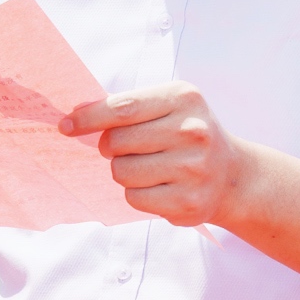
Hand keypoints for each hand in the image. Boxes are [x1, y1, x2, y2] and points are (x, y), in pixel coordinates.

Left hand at [64, 84, 259, 228]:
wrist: (233, 176)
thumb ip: (126, 107)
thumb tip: (75, 116)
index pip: (122, 108)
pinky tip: (161, 187)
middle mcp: (192, 132)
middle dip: (111, 148)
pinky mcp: (188, 202)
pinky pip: (134, 198)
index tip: (66, 125)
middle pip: (116, 142)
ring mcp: (193, 169)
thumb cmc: (188, 135)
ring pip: (122, 173)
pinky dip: (138, 194)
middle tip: (131, 149)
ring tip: (151, 168)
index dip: (88, 118)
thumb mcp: (168, 107)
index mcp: (184, 98)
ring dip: (125, 172)